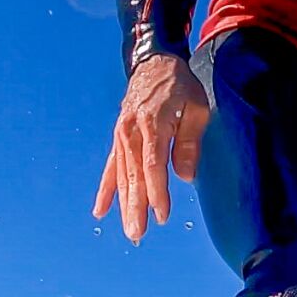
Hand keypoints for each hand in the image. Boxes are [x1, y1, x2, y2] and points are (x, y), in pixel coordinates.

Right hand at [93, 55, 210, 242]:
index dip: (157, 192)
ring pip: (122, 175)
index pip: (153, 165)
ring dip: (124, 205)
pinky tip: (100, 211)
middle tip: (138, 233)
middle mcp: (131, 132)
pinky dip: (106, 190)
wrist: (154, 63)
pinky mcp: (118, 138)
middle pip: (133, 175)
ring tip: (130, 230)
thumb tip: (184, 176)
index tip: (162, 215)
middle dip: (136, 207)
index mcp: (152, 123)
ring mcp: (121, 136)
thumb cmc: (180, 86)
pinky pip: (111, 168)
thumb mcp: (195, 108)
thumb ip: (189, 142)